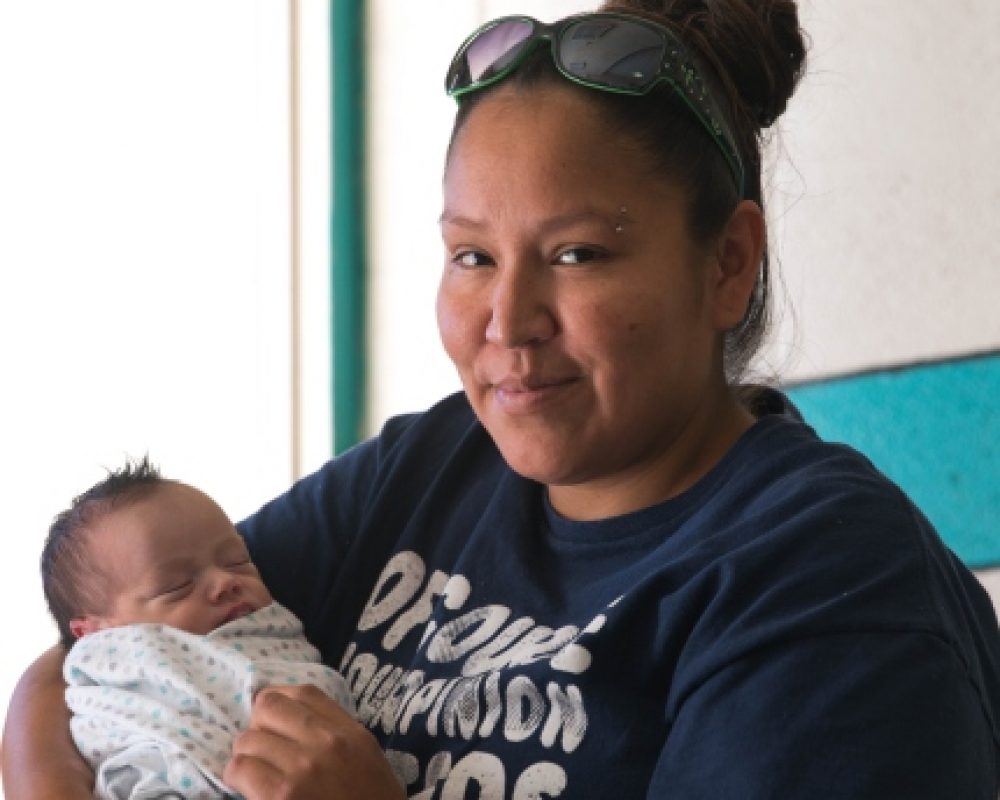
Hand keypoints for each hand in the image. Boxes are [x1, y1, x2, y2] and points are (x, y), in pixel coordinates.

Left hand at [224, 684, 404, 799]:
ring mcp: (302, 768)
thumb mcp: (365, 756)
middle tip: (263, 747)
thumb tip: (295, 717)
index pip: (302, 693)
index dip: (278, 699)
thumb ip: (337, 732)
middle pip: (268, 707)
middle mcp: (325, 742)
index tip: (272, 717)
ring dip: (246, 755)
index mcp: (348, 732)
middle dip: (258, 726)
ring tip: (255, 770)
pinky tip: (247, 786)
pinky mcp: (281, 795)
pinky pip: (241, 769)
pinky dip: (238, 776)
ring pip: (248, 739)